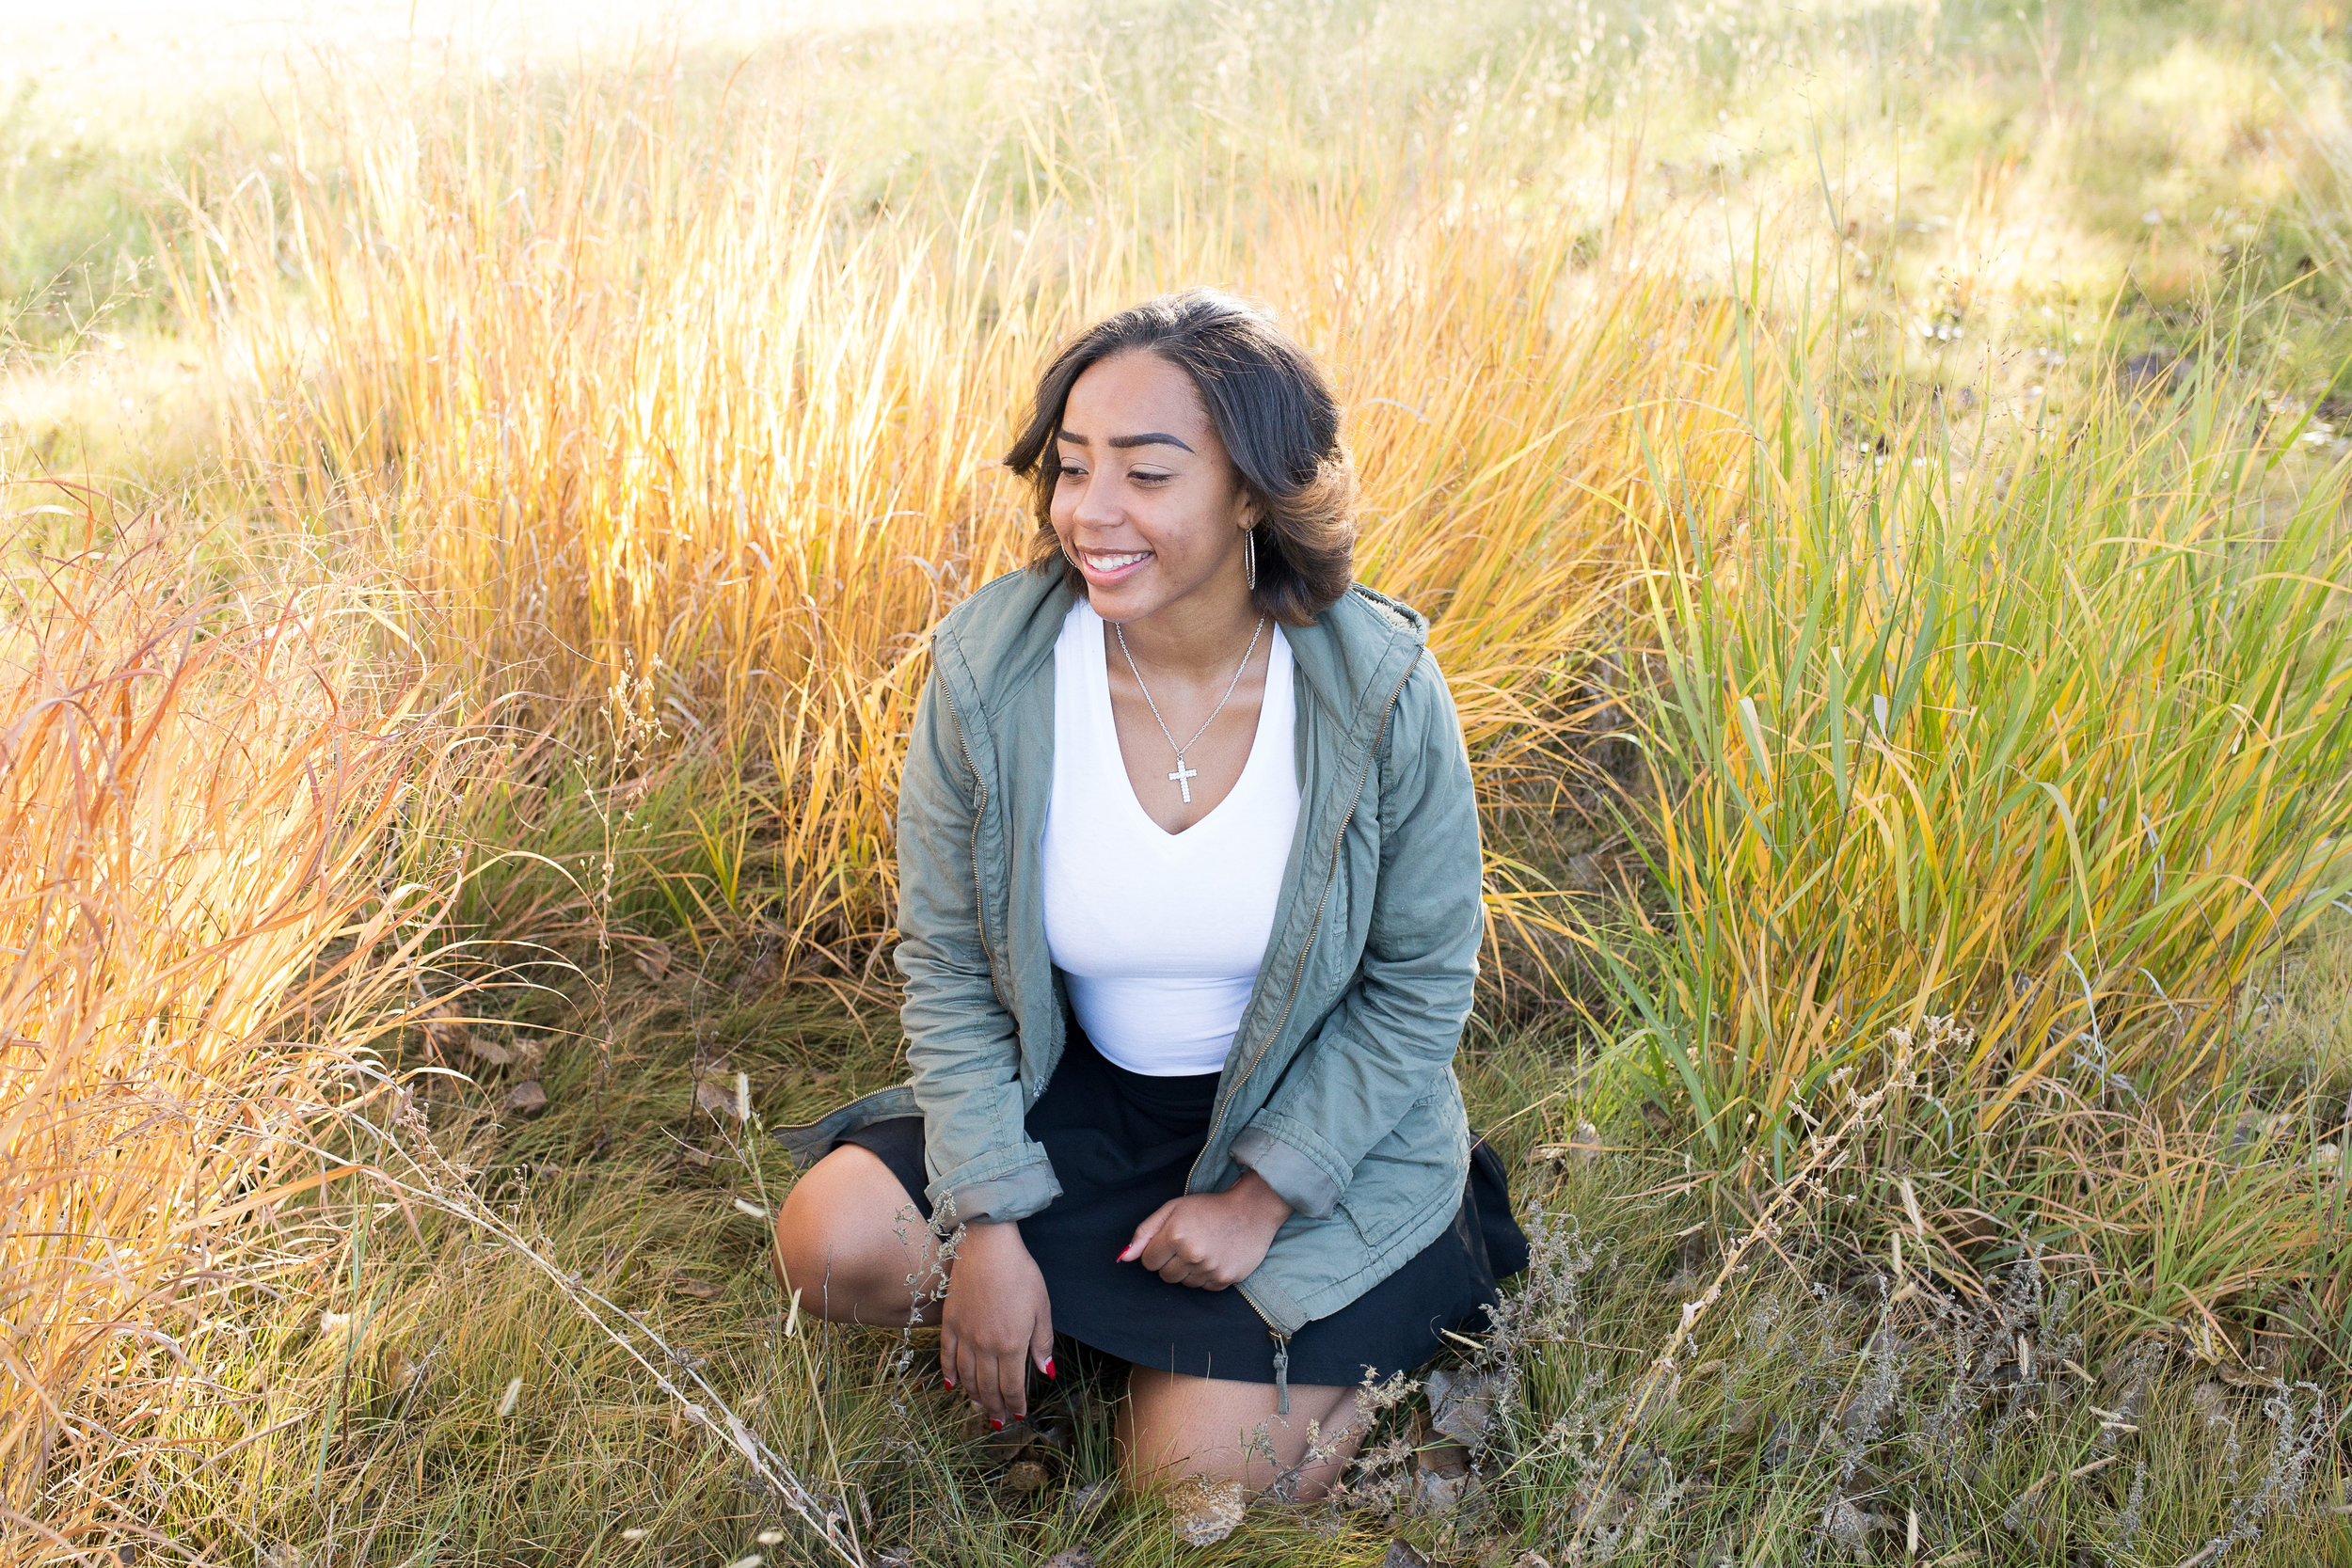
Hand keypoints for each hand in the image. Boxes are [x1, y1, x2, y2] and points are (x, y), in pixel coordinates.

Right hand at [941, 1220, 1052, 1426]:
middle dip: (995, 1408)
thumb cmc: (1020, 1273)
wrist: (987, 1246)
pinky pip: (947, 1356)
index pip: (1011, 1386)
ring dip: (974, 1396)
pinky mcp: (949, 1323)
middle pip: (988, 1387)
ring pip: (966, 1377)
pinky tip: (953, 1385)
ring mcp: (964, 1335)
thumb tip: (1045, 1371)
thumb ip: (1042, 1343)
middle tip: (999, 1421)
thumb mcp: (1042, 1307)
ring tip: (980, 1407)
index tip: (1018, 1415)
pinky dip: (950, 1373)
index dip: (1015, 1403)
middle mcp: (985, 1346)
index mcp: (1011, 1344)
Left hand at [1119, 1171, 1292, 1289]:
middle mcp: (1191, 1255)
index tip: (1169, 1241)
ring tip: (1202, 1250)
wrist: (1251, 1211)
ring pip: (1184, 1284)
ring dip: (1188, 1270)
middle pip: (1164, 1276)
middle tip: (1186, 1245)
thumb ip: (1146, 1232)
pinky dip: (1206, 1276)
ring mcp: (1210, 1269)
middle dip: (1170, 1262)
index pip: (1147, 1262)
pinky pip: (1203, 1287)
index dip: (1156, 1251)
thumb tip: (1124, 1258)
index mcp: (1175, 1235)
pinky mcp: (1225, 1280)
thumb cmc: (1209, 1208)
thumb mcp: (1173, 1209)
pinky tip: (1215, 1257)